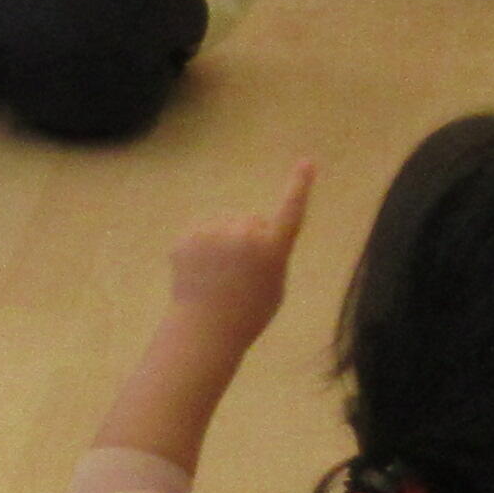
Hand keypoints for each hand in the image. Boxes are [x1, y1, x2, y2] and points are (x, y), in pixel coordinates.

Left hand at [165, 158, 315, 329]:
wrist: (204, 330)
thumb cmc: (249, 314)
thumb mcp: (275, 286)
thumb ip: (271, 255)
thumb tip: (256, 237)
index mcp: (272, 249)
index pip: (291, 210)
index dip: (299, 185)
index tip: (306, 162)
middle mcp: (244, 234)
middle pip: (251, 221)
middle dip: (249, 238)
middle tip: (241, 271)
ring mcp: (213, 233)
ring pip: (224, 226)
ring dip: (223, 241)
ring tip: (218, 274)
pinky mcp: (187, 236)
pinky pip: (201, 233)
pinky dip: (201, 247)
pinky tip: (200, 271)